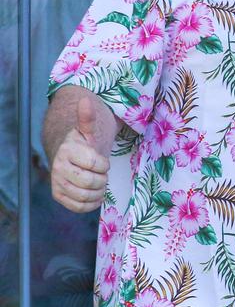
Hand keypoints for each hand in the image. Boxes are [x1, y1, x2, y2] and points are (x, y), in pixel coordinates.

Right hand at [49, 97, 111, 212]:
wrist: (68, 156)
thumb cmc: (83, 143)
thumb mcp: (88, 130)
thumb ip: (88, 118)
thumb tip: (85, 100)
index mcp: (68, 150)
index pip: (97, 164)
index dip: (104, 164)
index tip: (102, 161)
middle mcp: (58, 167)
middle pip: (92, 182)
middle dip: (102, 179)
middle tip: (101, 174)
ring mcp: (57, 182)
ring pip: (87, 195)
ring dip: (99, 191)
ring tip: (98, 183)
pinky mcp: (58, 195)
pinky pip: (79, 207)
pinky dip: (92, 203)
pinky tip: (94, 194)